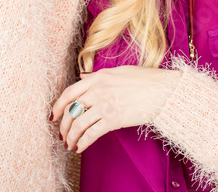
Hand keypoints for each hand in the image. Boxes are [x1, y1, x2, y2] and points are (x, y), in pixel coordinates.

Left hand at [50, 66, 179, 152]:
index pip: (69, 92)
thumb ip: (98, 75)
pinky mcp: (113, 119)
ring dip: (71, 137)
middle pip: (71, 110)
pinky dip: (83, 142)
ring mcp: (105, 105)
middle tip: (62, 135)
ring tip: (70, 144)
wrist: (163, 90)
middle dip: (63, 126)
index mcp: (99, 77)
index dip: (58, 106)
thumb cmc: (145, 79)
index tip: (54, 116)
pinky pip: (91, 134)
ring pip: (78, 124)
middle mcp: (98, 90)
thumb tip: (82, 76)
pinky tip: (80, 147)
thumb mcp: (119, 71)